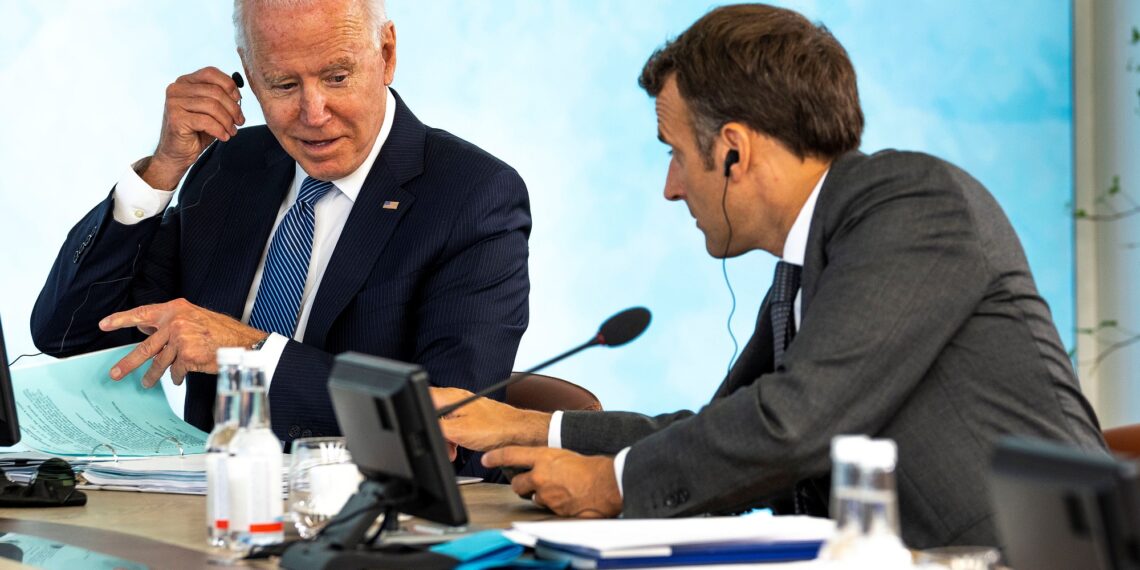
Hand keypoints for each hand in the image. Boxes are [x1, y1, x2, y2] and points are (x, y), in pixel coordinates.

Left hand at [99, 298, 266, 387]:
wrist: (243, 343)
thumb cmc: (221, 332)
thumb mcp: (194, 318)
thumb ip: (171, 322)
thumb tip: (146, 328)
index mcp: (175, 309)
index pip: (143, 313)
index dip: (122, 319)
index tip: (104, 324)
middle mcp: (176, 322)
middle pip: (146, 346)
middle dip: (128, 363)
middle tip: (115, 373)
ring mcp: (181, 339)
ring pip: (160, 362)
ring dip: (153, 375)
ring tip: (146, 383)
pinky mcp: (187, 355)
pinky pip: (176, 371)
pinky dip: (177, 376)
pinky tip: (181, 377)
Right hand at [143, 67, 245, 189]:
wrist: (178, 153)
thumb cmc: (196, 131)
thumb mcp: (211, 110)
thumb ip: (221, 97)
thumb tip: (238, 93)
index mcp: (185, 82)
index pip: (210, 73)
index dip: (229, 85)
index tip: (239, 100)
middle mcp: (176, 89)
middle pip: (215, 91)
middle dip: (233, 108)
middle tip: (240, 121)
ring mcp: (174, 103)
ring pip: (213, 106)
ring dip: (228, 121)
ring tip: (232, 131)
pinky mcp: (176, 119)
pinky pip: (206, 121)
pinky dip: (220, 130)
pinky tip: (224, 137)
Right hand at [432, 387, 550, 450]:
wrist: (518, 433)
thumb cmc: (496, 429)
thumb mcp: (458, 431)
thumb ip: (436, 426)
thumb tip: (421, 424)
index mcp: (451, 397)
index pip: (423, 396)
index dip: (419, 412)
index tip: (424, 429)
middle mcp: (457, 398)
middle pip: (432, 411)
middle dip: (434, 431)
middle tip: (443, 445)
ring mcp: (464, 406)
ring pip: (443, 420)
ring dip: (444, 437)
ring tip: (453, 451)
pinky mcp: (471, 416)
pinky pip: (454, 425)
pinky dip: (453, 437)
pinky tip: (459, 447)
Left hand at [483, 447, 621, 517]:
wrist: (605, 484)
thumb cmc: (590, 467)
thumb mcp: (564, 455)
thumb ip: (547, 461)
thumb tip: (539, 466)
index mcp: (543, 457)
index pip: (511, 454)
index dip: (495, 457)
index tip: (485, 459)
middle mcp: (540, 475)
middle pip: (517, 484)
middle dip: (522, 485)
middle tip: (535, 482)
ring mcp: (545, 494)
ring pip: (533, 497)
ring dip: (541, 495)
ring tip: (560, 489)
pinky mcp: (553, 509)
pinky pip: (548, 508)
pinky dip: (554, 505)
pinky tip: (567, 498)